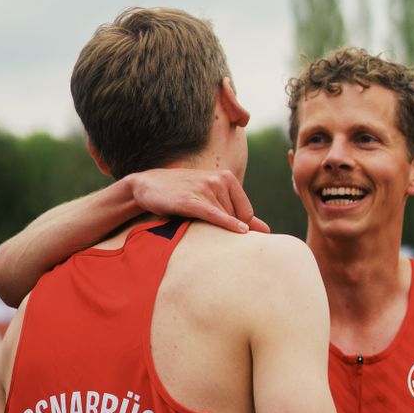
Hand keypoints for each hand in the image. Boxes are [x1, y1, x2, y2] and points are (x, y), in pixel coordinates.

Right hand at [130, 166, 267, 233]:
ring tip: (194, 225)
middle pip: (237, 218)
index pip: (247, 213)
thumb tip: (267, 231)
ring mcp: (204, 188)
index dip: (239, 227)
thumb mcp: (212, 199)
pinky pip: (214, 214)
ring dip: (215, 231)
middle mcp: (218, 180)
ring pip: (225, 219)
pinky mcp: (190, 200)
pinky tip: (241, 231)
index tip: (226, 235)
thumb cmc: (182, 194)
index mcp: (227, 177)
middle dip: (226, 229)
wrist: (147, 186)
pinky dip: (228, 223)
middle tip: (204, 229)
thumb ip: (239, 215)